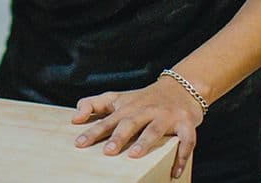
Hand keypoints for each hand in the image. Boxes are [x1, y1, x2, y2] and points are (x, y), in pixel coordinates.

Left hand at [70, 79, 203, 179]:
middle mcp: (145, 109)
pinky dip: (181, 156)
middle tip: (108, 151)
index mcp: (127, 106)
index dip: (93, 131)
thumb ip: (93, 104)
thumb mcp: (117, 98)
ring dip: (145, 142)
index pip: (107, 119)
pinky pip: (186, 141)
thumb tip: (74, 118)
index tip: (80, 143)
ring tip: (134, 154)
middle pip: (130, 122)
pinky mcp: (185, 123)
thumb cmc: (143, 99)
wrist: (181, 87)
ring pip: (154, 129)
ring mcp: (166, 116)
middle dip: (119, 136)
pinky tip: (174, 172)